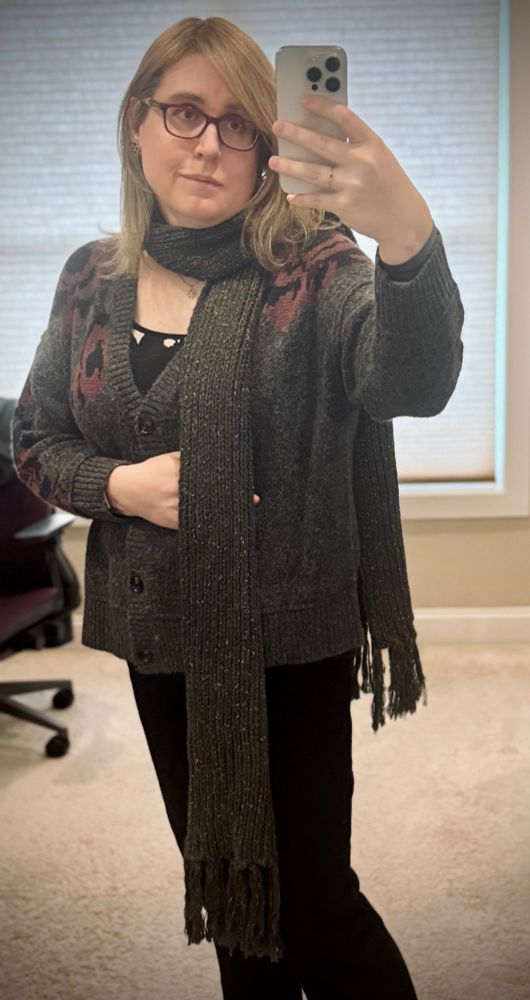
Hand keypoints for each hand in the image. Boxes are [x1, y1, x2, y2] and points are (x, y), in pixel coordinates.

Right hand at [107, 453, 260, 529]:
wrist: (126, 490)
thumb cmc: (150, 471)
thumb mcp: (168, 458)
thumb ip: (189, 457)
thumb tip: (215, 457)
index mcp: (175, 471)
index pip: (206, 475)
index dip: (226, 481)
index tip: (244, 483)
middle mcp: (174, 490)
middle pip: (208, 494)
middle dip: (230, 497)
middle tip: (252, 499)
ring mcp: (172, 508)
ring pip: (202, 511)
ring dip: (222, 512)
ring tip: (243, 512)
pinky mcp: (170, 521)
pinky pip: (192, 524)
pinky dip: (208, 524)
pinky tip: (222, 523)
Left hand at [268, 93, 432, 254]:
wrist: (403, 218)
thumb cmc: (387, 184)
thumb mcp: (379, 157)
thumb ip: (355, 146)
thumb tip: (319, 135)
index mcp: (371, 143)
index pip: (344, 117)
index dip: (322, 106)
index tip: (303, 100)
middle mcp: (362, 161)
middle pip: (321, 143)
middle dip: (296, 133)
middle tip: (277, 126)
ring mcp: (352, 184)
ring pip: (313, 172)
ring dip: (290, 166)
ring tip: (273, 161)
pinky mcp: (344, 206)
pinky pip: (316, 199)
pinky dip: (302, 198)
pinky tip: (291, 195)